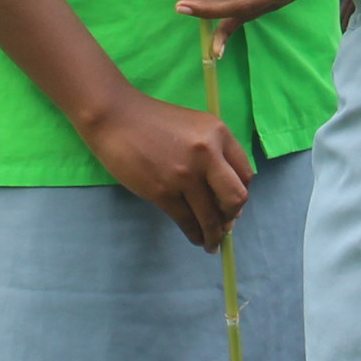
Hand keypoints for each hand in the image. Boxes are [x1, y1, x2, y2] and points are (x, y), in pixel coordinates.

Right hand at [78, 89, 252, 249]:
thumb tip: (222, 196)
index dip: (241, 195)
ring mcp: (185, 174)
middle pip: (236, 198)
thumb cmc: (152, 121)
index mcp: (218, 133)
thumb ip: (212, 152)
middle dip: (232, 217)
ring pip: (211, 216)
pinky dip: (194, 234)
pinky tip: (195, 237)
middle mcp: (208, 154)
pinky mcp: (163, 192)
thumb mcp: (193, 127)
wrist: (115, 117)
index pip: (245, 173)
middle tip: (224, 225)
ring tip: (210, 243)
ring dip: (213, 235)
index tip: (233, 207)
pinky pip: (187, 221)